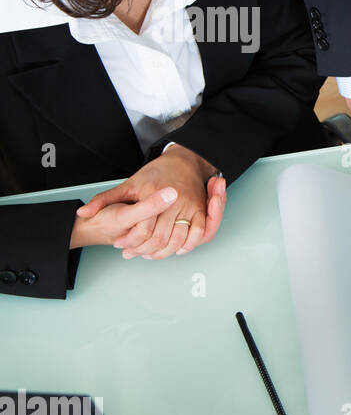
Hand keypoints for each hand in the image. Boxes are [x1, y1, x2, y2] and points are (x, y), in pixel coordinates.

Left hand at [77, 145, 218, 258]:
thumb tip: (84, 212)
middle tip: (133, 252)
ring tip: (149, 253)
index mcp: (152, 194)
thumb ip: (104, 200)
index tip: (121, 244)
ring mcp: (189, 206)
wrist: (185, 161)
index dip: (129, 241)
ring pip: (177, 240)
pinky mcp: (200, 210)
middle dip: (144, 250)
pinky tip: (176, 249)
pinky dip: (187, 246)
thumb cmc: (157, 173)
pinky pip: (198, 235)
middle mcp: (173, 201)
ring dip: (163, 252)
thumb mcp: (127, 184)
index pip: (142, 229)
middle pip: (159, 238)